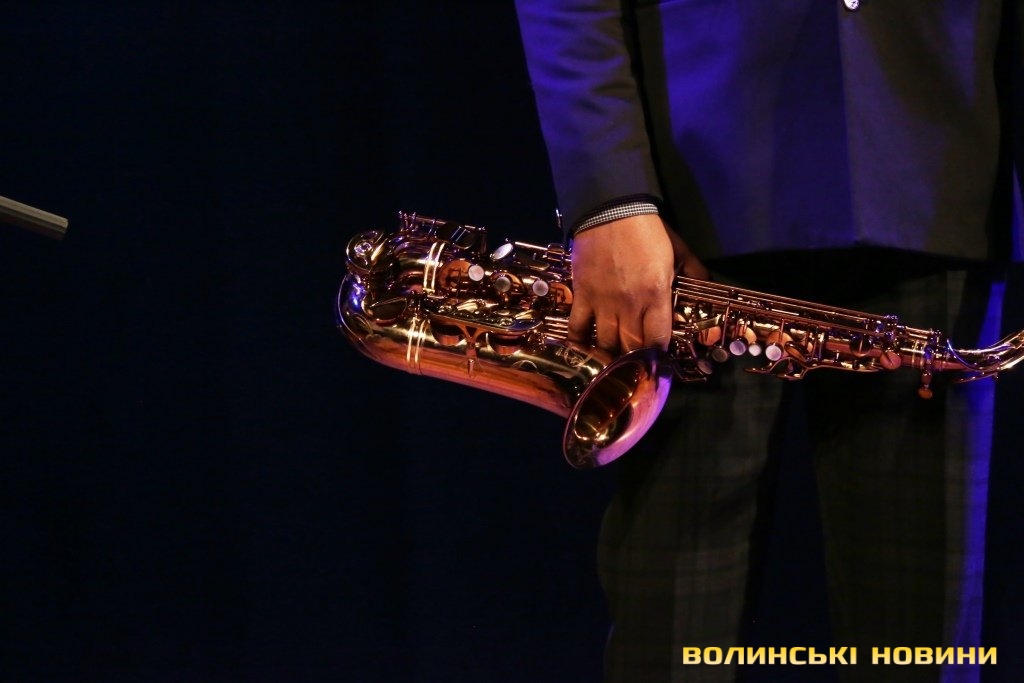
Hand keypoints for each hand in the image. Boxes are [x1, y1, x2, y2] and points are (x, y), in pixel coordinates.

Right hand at [568, 213, 707, 354]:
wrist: (611, 211)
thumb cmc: (647, 230)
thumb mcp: (679, 250)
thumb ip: (694, 272)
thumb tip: (706, 285)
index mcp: (656, 295)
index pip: (658, 339)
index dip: (658, 354)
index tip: (658, 358)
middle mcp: (629, 305)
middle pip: (631, 346)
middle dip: (635, 359)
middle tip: (636, 362)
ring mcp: (603, 302)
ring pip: (605, 342)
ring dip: (609, 354)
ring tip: (612, 360)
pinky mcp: (582, 295)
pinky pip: (577, 326)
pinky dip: (579, 341)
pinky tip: (583, 348)